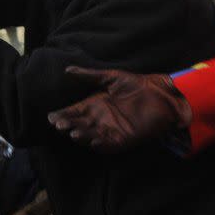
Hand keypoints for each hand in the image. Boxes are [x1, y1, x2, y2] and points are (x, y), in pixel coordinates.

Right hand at [48, 67, 191, 152]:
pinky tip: (91, 141)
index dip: (63, 115)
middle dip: (69, 126)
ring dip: (81, 136)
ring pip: (90, 136)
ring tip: (72, 133)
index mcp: (95, 104)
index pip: (74, 112)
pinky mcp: (123, 139)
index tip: (51, 116)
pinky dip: (99, 144)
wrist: (163, 95)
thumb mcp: (111, 77)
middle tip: (59, 125)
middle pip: (79, 125)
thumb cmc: (138, 85)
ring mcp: (111, 130)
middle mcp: (100, 119)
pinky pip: (108, 144)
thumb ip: (89, 76)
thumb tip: (67, 70)